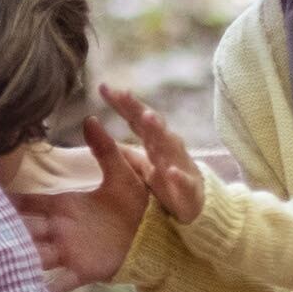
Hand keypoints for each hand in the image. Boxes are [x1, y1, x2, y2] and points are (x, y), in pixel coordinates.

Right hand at [15, 117, 150, 291]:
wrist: (154, 235)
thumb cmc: (134, 203)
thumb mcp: (121, 174)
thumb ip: (105, 150)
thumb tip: (90, 118)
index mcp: (64, 206)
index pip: (28, 202)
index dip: (7, 201)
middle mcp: (59, 229)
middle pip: (24, 230)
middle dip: (3, 232)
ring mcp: (68, 252)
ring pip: (34, 256)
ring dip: (17, 261)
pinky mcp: (82, 271)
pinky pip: (59, 282)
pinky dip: (45, 290)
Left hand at [98, 85, 206, 222]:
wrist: (195, 204)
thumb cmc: (166, 180)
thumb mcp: (141, 165)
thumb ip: (122, 151)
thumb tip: (96, 134)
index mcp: (153, 142)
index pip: (135, 118)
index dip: (121, 103)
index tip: (104, 87)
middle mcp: (167, 147)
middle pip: (151, 125)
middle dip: (138, 108)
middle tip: (124, 93)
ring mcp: (179, 165)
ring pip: (169, 145)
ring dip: (158, 131)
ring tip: (147, 117)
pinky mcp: (188, 187)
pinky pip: (183, 181)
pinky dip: (177, 176)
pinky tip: (170, 172)